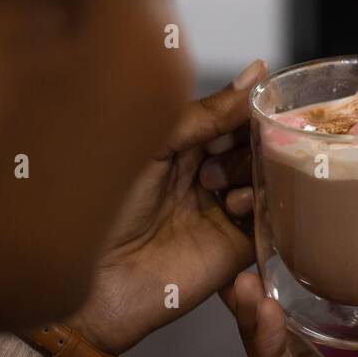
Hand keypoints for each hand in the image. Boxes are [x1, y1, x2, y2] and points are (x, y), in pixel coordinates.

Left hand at [63, 60, 266, 355]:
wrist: (87, 283)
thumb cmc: (102, 209)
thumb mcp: (152, 145)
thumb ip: (207, 113)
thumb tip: (257, 73)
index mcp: (184, 145)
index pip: (235, 116)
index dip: (250, 109)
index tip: (262, 104)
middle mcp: (207, 174)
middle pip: (257, 146)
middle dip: (252, 143)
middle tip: (225, 155)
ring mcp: (223, 210)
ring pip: (268, 179)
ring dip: (256, 174)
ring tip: (224, 187)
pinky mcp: (237, 248)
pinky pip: (270, 221)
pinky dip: (264, 208)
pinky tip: (237, 205)